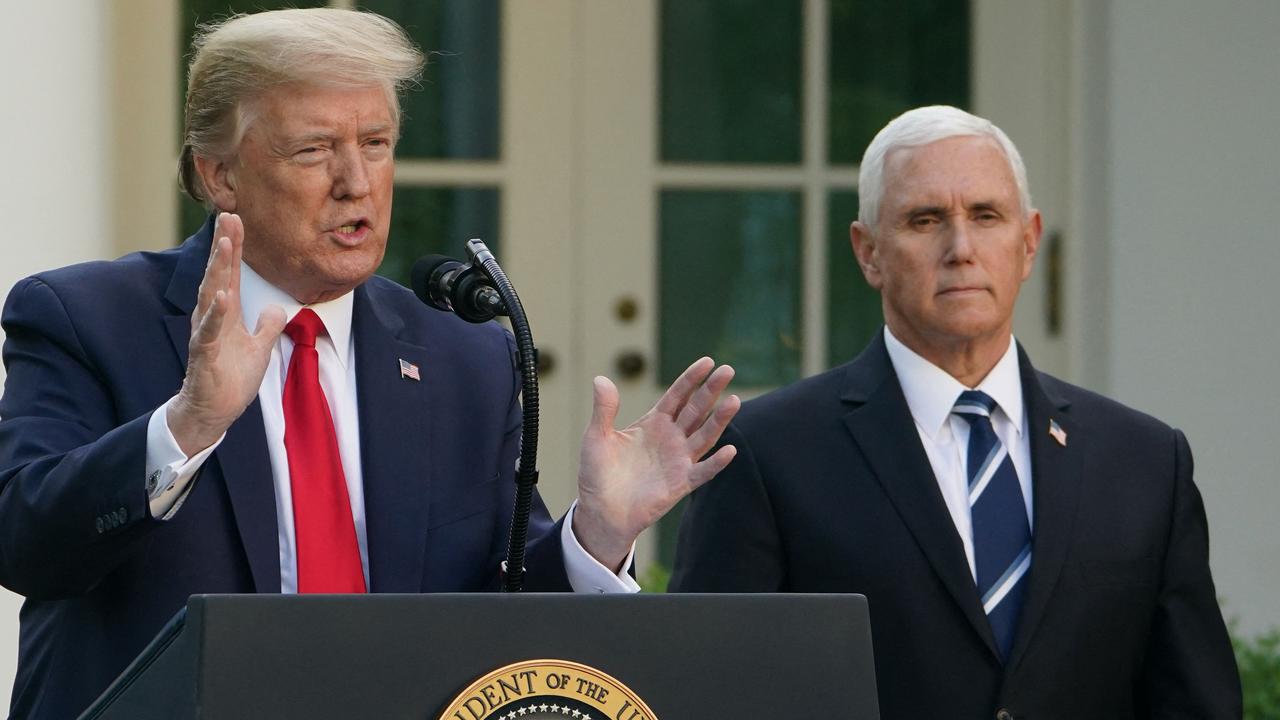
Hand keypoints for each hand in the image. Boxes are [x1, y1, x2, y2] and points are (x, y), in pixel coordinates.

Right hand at [167, 213, 286, 455]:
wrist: (213, 410)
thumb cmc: (231, 378)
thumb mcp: (259, 348)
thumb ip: (267, 326)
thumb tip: (275, 309)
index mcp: (226, 313)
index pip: (230, 273)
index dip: (234, 247)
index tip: (237, 219)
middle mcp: (213, 317)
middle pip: (219, 274)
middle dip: (224, 245)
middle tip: (228, 216)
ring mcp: (206, 333)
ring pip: (211, 295)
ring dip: (218, 269)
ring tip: (225, 244)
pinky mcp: (204, 353)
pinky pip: (210, 330)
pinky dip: (216, 313)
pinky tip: (222, 295)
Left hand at [572, 357, 740, 571]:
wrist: (601, 512)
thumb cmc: (597, 474)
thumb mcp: (596, 437)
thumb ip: (603, 409)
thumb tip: (601, 378)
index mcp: (653, 423)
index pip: (677, 396)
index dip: (692, 379)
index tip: (708, 361)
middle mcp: (671, 438)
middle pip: (696, 409)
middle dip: (711, 390)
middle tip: (728, 370)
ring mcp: (678, 460)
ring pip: (704, 435)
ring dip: (719, 420)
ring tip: (734, 401)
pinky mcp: (680, 484)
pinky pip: (702, 472)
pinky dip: (716, 463)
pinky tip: (730, 451)